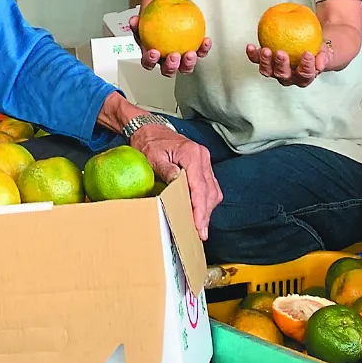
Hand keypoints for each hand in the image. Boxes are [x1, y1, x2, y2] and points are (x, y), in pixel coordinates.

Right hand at [129, 14, 211, 76]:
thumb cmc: (154, 21)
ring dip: (188, 63)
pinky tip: (205, 40)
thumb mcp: (143, 21)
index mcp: (153, 57)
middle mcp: (166, 61)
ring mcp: (181, 59)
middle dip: (172, 66)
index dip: (150, 61)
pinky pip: (200, 52)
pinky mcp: (194, 52)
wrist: (167, 15)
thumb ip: (138, 22)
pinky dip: (203, 48)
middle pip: (168, 70)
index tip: (153, 52)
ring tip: (191, 53)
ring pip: (185, 67)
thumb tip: (134, 20)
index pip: (149, 63)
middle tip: (174, 56)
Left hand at [130, 124, 221, 239]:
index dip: (200, 209)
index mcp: (192, 154)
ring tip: (199, 226)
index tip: (198, 225)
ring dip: (206, 209)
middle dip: (204, 213)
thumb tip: (177, 183)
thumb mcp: (153, 157)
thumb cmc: (149, 142)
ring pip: (212, 190)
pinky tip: (199, 211)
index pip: (200, 187)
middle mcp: (202, 157)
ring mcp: (204, 161)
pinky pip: (209, 186)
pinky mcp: (202, 166)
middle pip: (209, 191)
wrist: (149, 130)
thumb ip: (166, 170)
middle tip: (199, 232)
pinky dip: (205, 200)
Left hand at [245, 45, 331, 87]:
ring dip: (265, 61)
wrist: (307, 46)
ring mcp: (275, 71)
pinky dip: (253, 55)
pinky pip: (257, 60)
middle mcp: (289, 77)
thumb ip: (324, 57)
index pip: (305, 75)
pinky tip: (250, 46)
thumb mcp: (324, 52)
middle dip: (281, 65)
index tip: (307, 54)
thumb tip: (320, 63)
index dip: (306, 66)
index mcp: (304, 77)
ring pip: (268, 71)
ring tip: (265, 50)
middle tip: (281, 53)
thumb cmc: (317, 50)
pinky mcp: (265, 63)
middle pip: (283, 75)